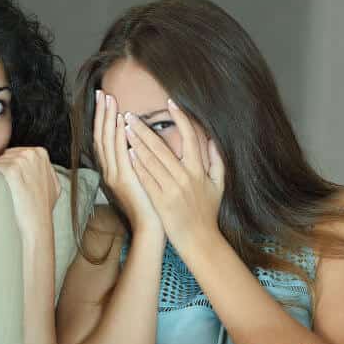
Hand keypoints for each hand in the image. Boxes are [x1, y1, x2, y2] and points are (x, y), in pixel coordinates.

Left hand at [0, 145, 60, 238]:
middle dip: (1, 170)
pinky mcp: (11, 171)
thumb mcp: (49, 184)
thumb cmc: (40, 209)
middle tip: (9, 189)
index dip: (8, 167)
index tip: (11, 181)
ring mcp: (21, 161)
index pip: (14, 153)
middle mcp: (32, 154)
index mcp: (41, 153)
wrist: (36, 225)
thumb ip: (39, 170)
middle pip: (3, 155)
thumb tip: (28, 167)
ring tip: (7, 192)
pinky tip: (1, 192)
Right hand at [93, 91, 160, 234]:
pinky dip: (119, 136)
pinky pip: (119, 153)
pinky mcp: (124, 180)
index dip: (103, 119)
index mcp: (113, 170)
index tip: (105, 100)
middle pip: (100, 136)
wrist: (151, 228)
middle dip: (101, 113)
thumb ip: (138, 161)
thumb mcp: (141, 179)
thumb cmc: (151, 205)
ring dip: (107, 119)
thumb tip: (140, 145)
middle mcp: (110, 171)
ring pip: (107, 141)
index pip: (104, 139)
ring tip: (108, 99)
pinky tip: (122, 121)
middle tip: (101, 92)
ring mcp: (115, 175)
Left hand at [123, 98, 224, 251]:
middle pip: (162, 147)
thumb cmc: (208, 213)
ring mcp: (171, 189)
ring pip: (150, 160)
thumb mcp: (219, 185)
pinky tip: (127, 153)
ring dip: (136, 143)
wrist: (199, 240)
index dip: (180, 118)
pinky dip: (136, 165)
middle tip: (131, 115)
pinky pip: (146, 178)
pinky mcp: (160, 201)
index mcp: (198, 170)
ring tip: (125, 129)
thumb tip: (213, 140)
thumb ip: (217, 161)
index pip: (190, 137)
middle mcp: (184, 177)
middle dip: (144, 129)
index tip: (170, 103)